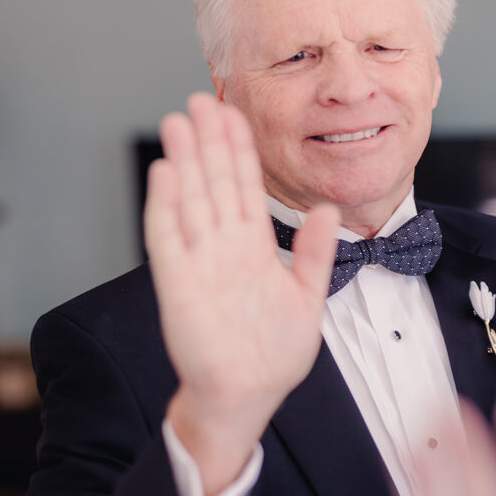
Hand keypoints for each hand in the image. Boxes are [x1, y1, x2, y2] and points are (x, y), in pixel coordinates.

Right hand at [144, 93, 337, 495]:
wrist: (246, 397)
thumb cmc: (274, 355)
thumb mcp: (307, 300)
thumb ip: (315, 255)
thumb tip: (330, 211)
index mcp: (255, 249)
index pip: (245, 187)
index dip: (240, 150)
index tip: (235, 113)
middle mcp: (225, 249)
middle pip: (214, 183)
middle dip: (209, 141)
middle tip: (201, 98)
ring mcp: (200, 263)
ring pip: (191, 200)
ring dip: (186, 161)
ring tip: (180, 120)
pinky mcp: (178, 284)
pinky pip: (169, 238)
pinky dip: (166, 206)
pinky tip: (167, 172)